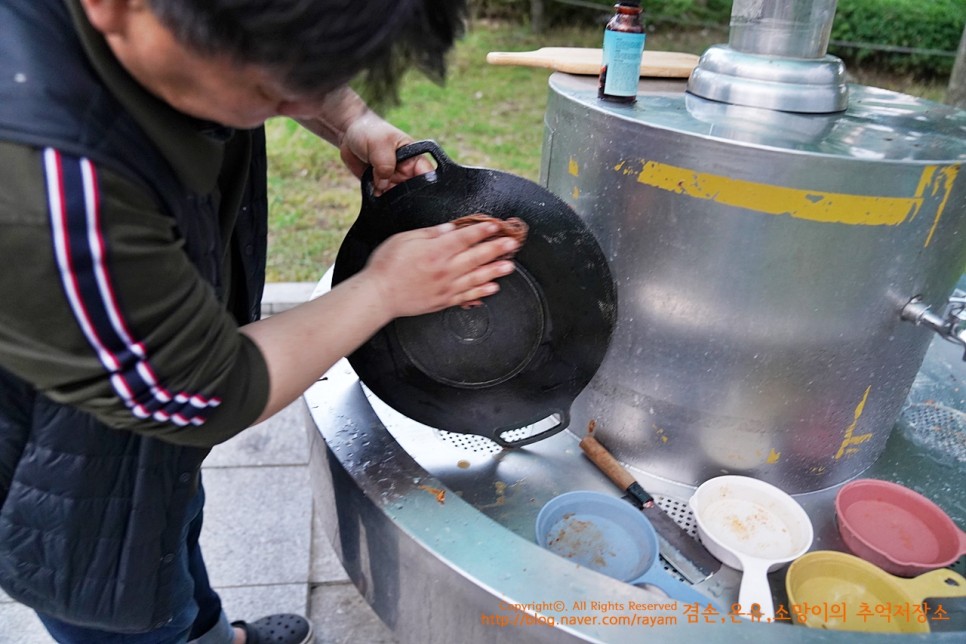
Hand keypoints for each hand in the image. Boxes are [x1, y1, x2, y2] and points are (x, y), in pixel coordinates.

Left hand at [339, 112, 433, 192]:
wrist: (349, 135)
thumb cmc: (369, 131)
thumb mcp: (379, 144)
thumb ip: (385, 165)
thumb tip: (384, 186)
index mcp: (414, 157)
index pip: (427, 174)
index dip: (426, 185)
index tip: (414, 192)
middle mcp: (406, 171)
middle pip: (413, 191)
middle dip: (403, 195)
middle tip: (389, 188)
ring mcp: (393, 179)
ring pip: (397, 197)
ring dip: (388, 197)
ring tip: (378, 187)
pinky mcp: (381, 185)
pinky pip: (383, 198)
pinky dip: (378, 198)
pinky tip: (372, 190)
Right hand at [357, 220, 519, 318]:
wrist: (379, 295)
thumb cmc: (387, 266)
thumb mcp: (405, 239)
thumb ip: (430, 234)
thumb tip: (449, 228)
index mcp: (435, 251)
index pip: (465, 237)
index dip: (482, 230)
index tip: (496, 225)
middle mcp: (445, 269)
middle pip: (476, 256)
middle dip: (497, 249)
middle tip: (512, 244)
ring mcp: (446, 287)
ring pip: (477, 277)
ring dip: (495, 271)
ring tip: (510, 266)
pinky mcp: (444, 301)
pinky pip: (468, 296)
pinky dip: (482, 292)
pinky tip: (493, 288)